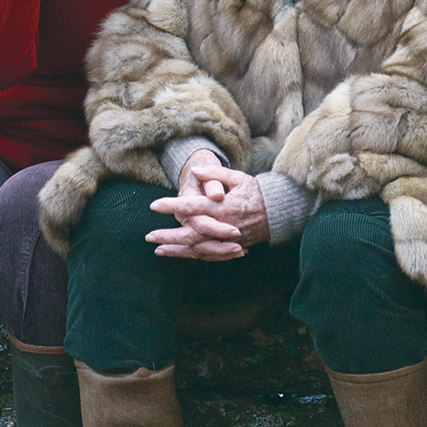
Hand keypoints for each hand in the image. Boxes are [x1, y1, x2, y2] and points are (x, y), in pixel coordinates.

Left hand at [146, 162, 270, 259]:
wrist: (277, 213)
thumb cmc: (255, 192)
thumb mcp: (238, 177)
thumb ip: (215, 174)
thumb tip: (194, 170)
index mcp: (224, 207)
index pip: (194, 207)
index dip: (173, 206)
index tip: (154, 205)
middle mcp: (224, 227)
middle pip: (191, 234)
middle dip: (168, 236)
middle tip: (148, 236)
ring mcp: (227, 240)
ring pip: (197, 249)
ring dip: (176, 250)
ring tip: (157, 249)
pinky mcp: (230, 248)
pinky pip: (208, 255)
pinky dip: (191, 256)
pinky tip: (178, 254)